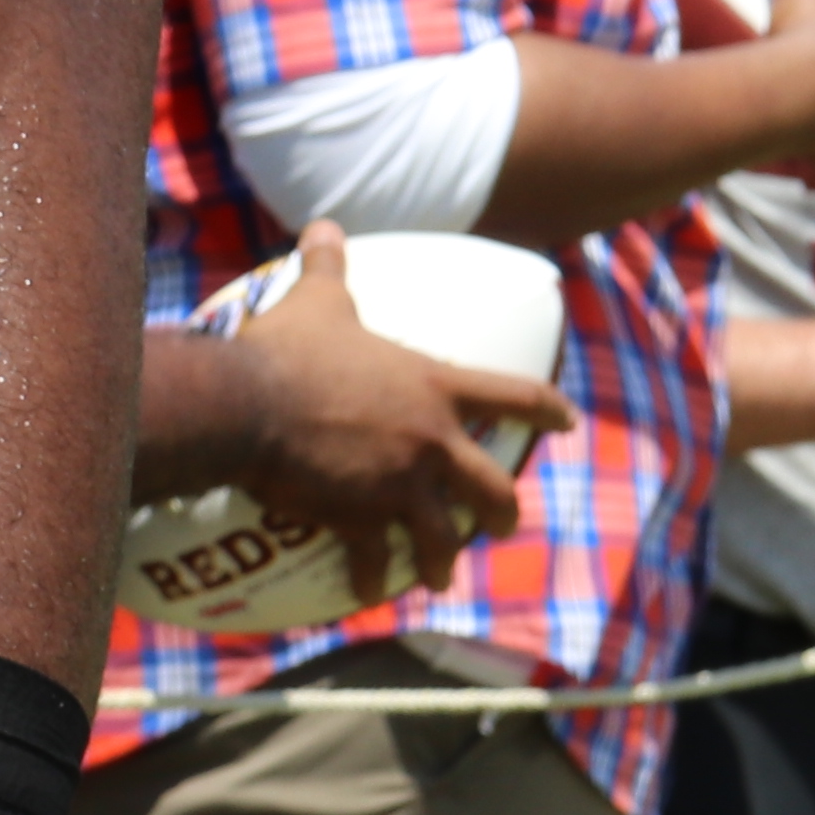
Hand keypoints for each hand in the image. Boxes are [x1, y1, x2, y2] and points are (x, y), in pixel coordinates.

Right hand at [224, 223, 563, 605]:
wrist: (246, 404)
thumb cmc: (286, 350)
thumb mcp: (316, 302)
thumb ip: (328, 267)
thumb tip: (324, 224)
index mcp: (433, 389)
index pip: (514, 396)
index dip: (548, 408)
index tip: (568, 421)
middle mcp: (432, 441)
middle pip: (493, 487)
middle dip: (501, 512)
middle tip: (498, 525)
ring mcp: (402, 485)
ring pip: (443, 535)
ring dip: (442, 559)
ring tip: (435, 576)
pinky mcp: (363, 517)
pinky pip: (374, 557)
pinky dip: (372, 576)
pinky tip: (367, 590)